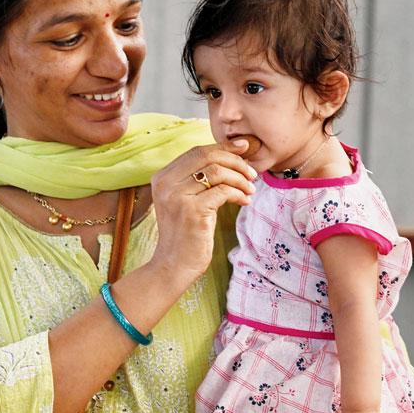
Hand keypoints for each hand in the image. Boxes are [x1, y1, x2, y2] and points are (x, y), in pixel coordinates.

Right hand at [148, 142, 255, 282]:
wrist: (173, 265)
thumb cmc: (186, 233)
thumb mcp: (187, 200)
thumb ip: (199, 179)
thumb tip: (231, 156)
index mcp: (162, 177)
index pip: (197, 151)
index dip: (223, 147)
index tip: (244, 148)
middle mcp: (166, 183)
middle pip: (207, 156)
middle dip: (235, 161)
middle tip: (251, 174)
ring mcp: (177, 196)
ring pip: (217, 172)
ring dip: (240, 179)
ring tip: (250, 190)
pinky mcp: (192, 210)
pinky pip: (223, 191)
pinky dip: (239, 194)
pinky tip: (245, 201)